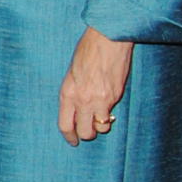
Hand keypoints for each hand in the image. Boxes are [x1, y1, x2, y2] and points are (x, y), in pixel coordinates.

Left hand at [58, 27, 133, 145]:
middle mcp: (83, 100)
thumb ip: (74, 91)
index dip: (69, 136)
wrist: (108, 39)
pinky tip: (109, 104)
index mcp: (67, 93)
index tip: (73, 141)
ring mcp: (101, 100)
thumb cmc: (88, 51)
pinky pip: (112, 113)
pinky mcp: (116, 96)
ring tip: (101, 116)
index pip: (65, 124)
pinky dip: (111, 112)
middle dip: (87, 134)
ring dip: (101, 125)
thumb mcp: (72, 72)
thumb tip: (78, 107)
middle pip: (85, 132)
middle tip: (89, 130)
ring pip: (102, 127)